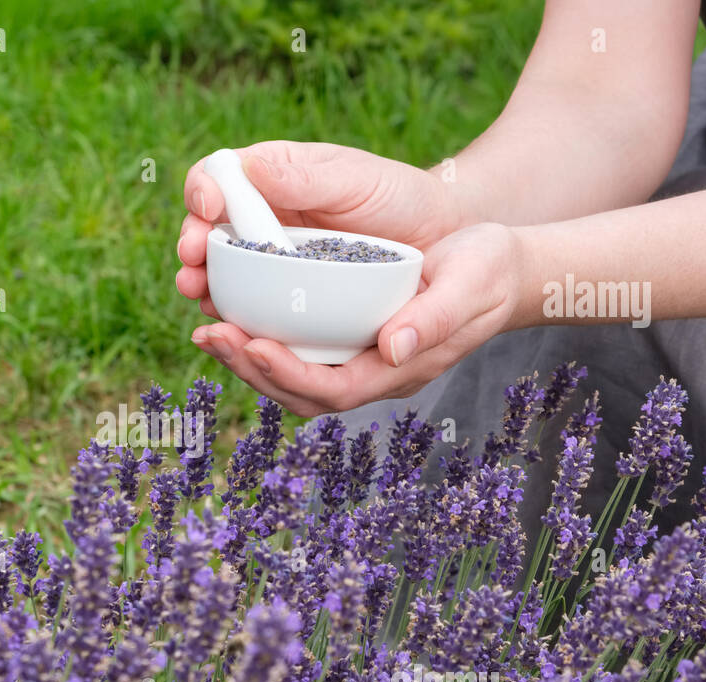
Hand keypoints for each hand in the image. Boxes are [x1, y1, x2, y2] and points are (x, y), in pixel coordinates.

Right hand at [175, 141, 463, 317]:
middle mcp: (262, 222)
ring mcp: (273, 266)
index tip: (206, 211)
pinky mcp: (289, 307)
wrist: (443, 240)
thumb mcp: (354, 180)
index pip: (215, 179)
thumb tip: (249, 168)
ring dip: (209, 295)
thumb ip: (303, 177)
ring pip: (224, 280)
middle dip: (193, 255)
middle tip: (191, 274)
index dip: (200, 195)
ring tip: (206, 310)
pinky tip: (242, 337)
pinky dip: (243, 328)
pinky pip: (255, 316)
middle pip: (208, 236)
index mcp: (269, 179)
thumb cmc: (400, 197)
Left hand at [190, 223, 530, 416]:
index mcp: (399, 370)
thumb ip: (434, 320)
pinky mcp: (345, 337)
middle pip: (299, 392)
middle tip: (209, 333)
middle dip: (250, 369)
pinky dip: (260, 337)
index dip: (288, 374)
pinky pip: (295, 349)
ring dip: (246, 358)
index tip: (251, 343)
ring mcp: (356, 359)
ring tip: (208, 328)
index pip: (333, 390)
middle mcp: (371, 373)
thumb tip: (391, 349)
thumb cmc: (488, 272)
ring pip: (290, 375)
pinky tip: (233, 311)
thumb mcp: (470, 285)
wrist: (497, 265)